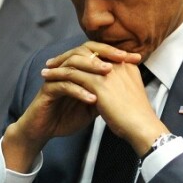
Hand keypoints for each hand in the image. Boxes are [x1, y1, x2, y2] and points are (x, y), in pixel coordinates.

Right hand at [4, 43, 143, 170]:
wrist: (45, 130)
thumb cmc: (68, 115)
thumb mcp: (94, 104)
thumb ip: (107, 92)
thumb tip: (129, 85)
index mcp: (79, 69)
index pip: (98, 52)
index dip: (116, 53)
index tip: (136, 58)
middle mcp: (66, 69)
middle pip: (84, 51)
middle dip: (104, 54)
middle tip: (121, 58)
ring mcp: (55, 78)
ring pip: (73, 65)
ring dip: (91, 68)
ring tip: (108, 73)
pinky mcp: (47, 91)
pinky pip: (63, 86)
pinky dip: (78, 91)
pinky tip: (92, 99)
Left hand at [48, 60, 165, 153]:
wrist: (142, 127)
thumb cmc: (137, 116)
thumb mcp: (130, 93)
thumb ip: (120, 84)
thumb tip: (109, 86)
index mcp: (126, 65)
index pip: (101, 53)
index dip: (84, 55)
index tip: (71, 60)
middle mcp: (117, 63)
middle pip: (88, 52)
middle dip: (69, 55)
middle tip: (55, 61)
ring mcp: (108, 72)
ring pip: (77, 61)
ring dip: (59, 64)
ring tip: (47, 69)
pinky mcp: (98, 83)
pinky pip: (72, 74)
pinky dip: (58, 75)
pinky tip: (48, 79)